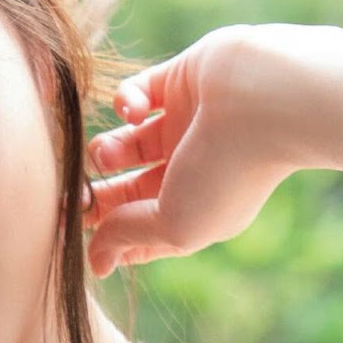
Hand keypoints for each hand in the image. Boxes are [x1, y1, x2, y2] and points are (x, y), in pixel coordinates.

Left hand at [82, 26, 294, 273]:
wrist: (268, 100)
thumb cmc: (227, 172)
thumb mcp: (173, 224)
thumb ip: (127, 236)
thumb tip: (95, 262)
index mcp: (194, 213)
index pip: (140, 234)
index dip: (107, 238)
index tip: (75, 235)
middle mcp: (189, 172)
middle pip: (126, 192)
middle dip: (97, 197)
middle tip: (73, 198)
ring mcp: (183, 126)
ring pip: (126, 145)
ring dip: (106, 152)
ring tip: (107, 154)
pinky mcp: (178, 81)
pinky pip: (135, 95)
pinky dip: (123, 103)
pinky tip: (131, 113)